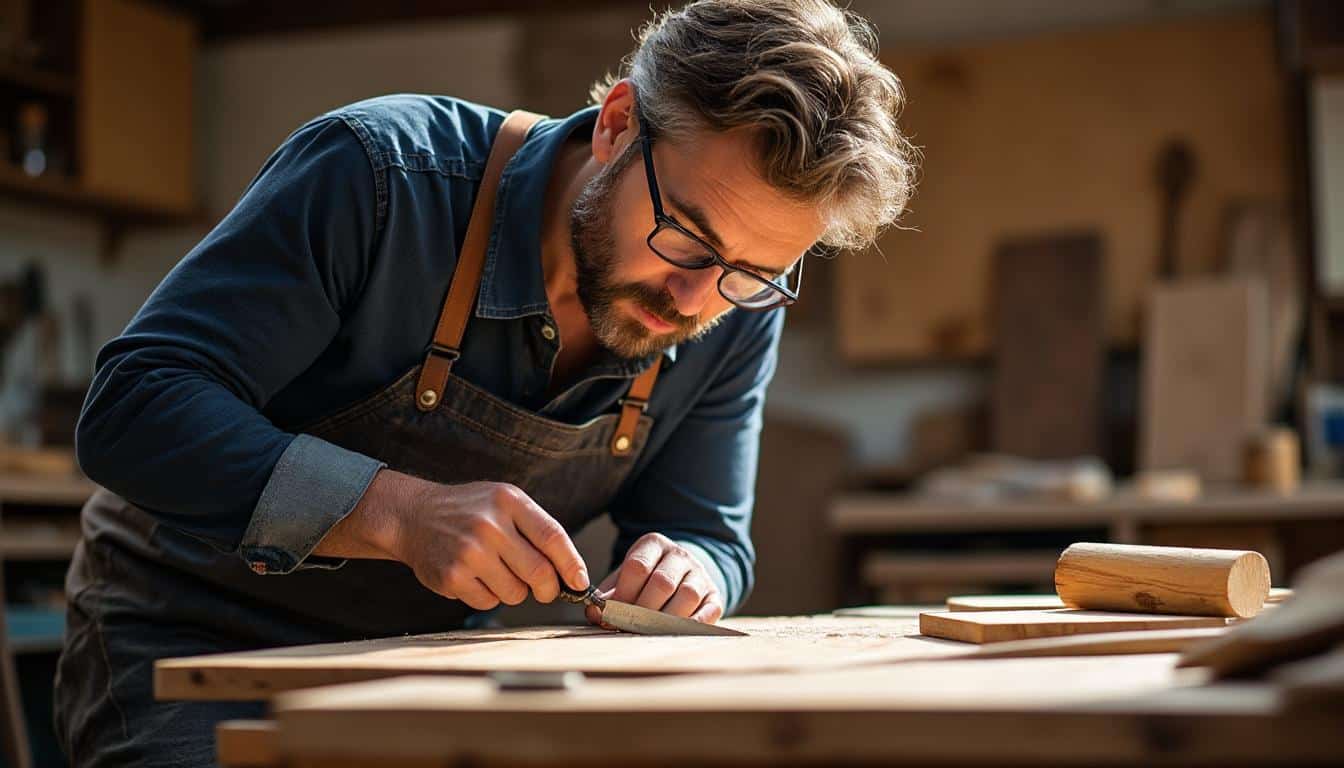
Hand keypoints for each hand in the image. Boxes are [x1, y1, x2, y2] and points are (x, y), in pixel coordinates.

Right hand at [319, 470, 589, 610]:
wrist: (413, 516)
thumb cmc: (469, 511)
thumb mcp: (504, 501)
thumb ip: (536, 528)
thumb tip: (572, 572)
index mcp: (509, 501)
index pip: (553, 537)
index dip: (572, 565)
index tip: (580, 583)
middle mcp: (489, 525)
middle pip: (539, 573)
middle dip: (548, 589)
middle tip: (545, 591)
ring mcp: (469, 552)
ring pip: (515, 594)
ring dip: (514, 592)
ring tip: (497, 572)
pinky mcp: (452, 577)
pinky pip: (488, 603)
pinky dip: (489, 597)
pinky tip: (475, 578)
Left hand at [585, 533, 723, 626]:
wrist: (682, 574)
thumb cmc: (646, 579)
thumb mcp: (625, 577)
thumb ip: (609, 593)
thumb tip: (596, 613)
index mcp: (654, 544)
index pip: (638, 566)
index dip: (623, 593)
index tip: (611, 614)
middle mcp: (680, 555)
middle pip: (662, 582)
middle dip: (642, 610)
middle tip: (628, 628)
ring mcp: (700, 575)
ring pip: (687, 596)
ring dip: (665, 620)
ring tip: (647, 634)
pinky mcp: (715, 596)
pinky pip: (708, 611)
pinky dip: (691, 626)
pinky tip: (674, 635)